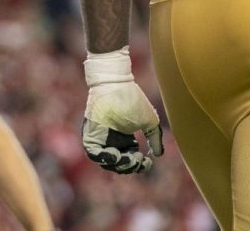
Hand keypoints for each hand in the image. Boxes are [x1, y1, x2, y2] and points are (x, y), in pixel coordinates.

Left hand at [82, 49, 163, 174]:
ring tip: (128, 159)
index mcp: (123, 137)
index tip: (148, 161)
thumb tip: (158, 155)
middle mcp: (111, 139)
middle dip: (130, 166)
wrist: (116, 83)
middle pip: (118, 164)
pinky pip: (93, 153)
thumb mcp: (149, 120)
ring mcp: (100, 138)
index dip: (139, 164)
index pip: (130, 158)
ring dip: (118, 165)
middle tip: (138, 160)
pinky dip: (104, 158)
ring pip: (106, 162)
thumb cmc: (132, 99)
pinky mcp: (90, 134)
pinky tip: (116, 156)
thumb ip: (155, 138)